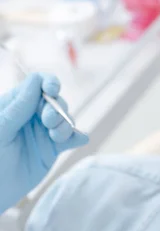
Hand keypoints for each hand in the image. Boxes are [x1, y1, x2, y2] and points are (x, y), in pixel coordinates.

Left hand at [0, 73, 87, 213]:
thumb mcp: (0, 130)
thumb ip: (18, 107)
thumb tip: (36, 81)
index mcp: (15, 104)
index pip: (36, 84)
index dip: (48, 83)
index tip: (52, 89)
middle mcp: (31, 115)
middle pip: (55, 101)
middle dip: (56, 109)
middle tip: (49, 122)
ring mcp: (43, 132)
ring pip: (64, 119)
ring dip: (65, 125)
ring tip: (56, 137)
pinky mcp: (53, 149)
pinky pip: (70, 139)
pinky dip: (77, 137)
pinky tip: (79, 139)